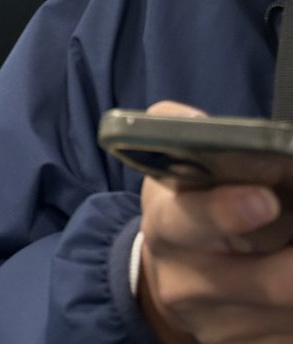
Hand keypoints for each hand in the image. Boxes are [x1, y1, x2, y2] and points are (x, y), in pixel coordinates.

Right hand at [138, 101, 292, 343]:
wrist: (173, 278)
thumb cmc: (184, 208)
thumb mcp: (172, 167)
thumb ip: (178, 128)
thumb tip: (202, 124)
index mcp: (167, 227)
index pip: (190, 221)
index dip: (227, 212)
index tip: (266, 199)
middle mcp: (186, 283)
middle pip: (266, 282)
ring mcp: (220, 326)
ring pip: (291, 310)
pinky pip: (291, 333)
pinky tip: (292, 271)